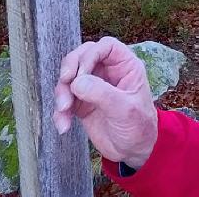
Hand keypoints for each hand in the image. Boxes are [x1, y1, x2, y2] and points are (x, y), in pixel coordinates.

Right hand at [54, 36, 157, 168]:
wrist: (132, 151)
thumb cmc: (138, 127)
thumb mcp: (124, 109)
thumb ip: (102, 93)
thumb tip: (76, 82)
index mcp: (125, 66)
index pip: (106, 46)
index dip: (91, 54)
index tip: (82, 73)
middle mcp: (108, 72)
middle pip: (82, 56)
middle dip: (70, 69)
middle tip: (65, 83)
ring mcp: (93, 86)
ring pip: (69, 77)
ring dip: (62, 92)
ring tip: (64, 110)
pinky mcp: (81, 102)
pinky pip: (64, 99)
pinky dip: (60, 111)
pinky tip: (63, 125)